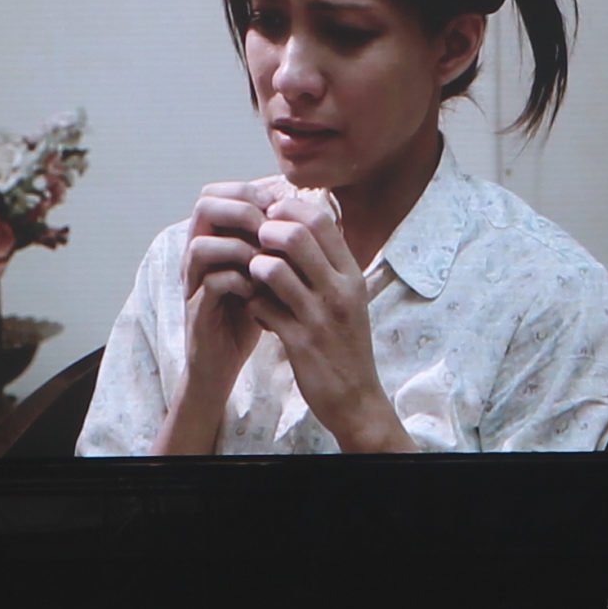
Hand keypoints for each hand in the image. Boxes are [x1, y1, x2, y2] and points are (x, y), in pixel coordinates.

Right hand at [156, 178, 280, 453]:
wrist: (225, 360)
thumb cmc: (249, 310)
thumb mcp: (266, 270)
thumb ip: (274, 240)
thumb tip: (306, 206)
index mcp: (212, 238)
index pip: (217, 192)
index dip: (248, 190)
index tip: (279, 205)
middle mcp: (196, 253)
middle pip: (203, 206)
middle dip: (242, 210)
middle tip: (271, 227)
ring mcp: (193, 280)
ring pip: (201, 245)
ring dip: (240, 248)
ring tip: (268, 261)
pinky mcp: (197, 309)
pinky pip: (212, 283)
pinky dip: (239, 282)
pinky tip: (260, 291)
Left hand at [237, 187, 410, 453]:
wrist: (356, 398)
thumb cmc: (346, 344)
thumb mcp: (350, 299)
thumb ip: (329, 264)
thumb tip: (300, 224)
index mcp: (352, 276)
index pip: (321, 220)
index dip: (289, 210)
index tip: (272, 219)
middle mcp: (340, 291)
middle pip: (296, 235)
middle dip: (266, 233)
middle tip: (255, 245)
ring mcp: (319, 317)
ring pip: (273, 269)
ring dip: (254, 268)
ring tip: (254, 279)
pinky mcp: (299, 342)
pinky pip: (261, 307)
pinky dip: (252, 304)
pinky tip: (256, 311)